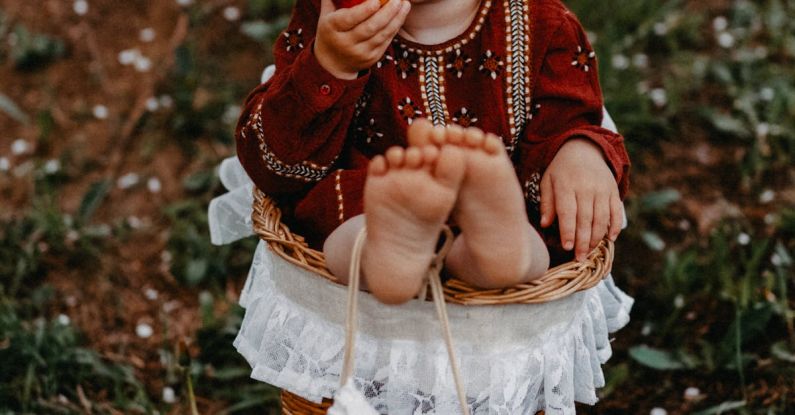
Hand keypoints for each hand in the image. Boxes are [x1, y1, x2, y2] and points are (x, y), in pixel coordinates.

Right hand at [315, 0, 410, 79]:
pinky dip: (394, 28)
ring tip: (405, 4)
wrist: (332, 63)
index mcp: (332, 28)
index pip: (349, 19)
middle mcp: (345, 43)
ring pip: (381, 35)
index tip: (376, 0)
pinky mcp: (371, 58)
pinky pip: (385, 42)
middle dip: (386, 13)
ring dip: (396, 19)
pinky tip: (401, 16)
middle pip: (369, 28)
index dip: (364, 10)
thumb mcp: (326, 14)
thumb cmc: (331, 30)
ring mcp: (359, 53)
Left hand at [539, 138, 622, 260]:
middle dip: (583, 241)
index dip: (568, 231)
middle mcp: (586, 188)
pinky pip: (616, 211)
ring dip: (597, 238)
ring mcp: (602, 189)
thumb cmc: (561, 170)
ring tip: (590, 252)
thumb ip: (547, 202)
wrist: (584, 148)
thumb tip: (545, 224)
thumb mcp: (548, 181)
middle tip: (579, 259)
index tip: (567, 247)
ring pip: (601, 218)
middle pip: (585, 219)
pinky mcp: (613, 191)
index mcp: (566, 185)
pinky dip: (615, 226)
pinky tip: (610, 239)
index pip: (568, 212)